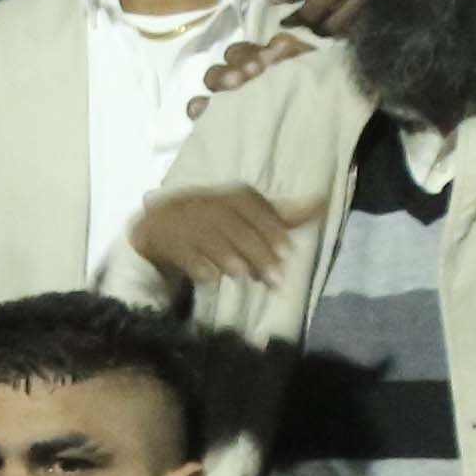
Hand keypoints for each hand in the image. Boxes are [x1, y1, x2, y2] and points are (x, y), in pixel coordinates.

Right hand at [126, 181, 320, 293]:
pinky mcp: (161, 238)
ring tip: (245, 276)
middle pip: (232, 223)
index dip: (269, 224)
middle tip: (275, 278)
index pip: (248, 202)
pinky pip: (180, 251)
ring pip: (208, 236)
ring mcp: (180, 220)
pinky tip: (211, 279)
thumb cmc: (209, 224)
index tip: (288, 252)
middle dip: (255, 249)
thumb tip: (321, 202)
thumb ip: (279, 214)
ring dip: (228, 256)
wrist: (153, 229)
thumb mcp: (243, 217)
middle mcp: (202, 202)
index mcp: (224, 195)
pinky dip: (196, 265)